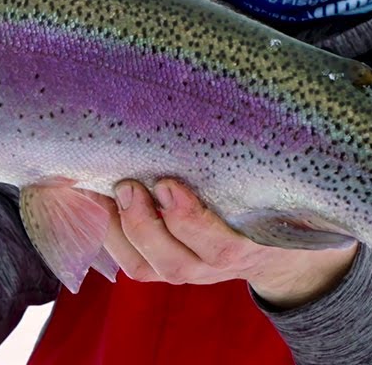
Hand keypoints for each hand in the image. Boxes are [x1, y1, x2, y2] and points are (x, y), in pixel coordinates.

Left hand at [104, 179, 358, 308]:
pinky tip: (94, 202)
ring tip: (105, 192)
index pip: (221, 244)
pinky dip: (109, 235)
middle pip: (177, 261)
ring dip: (120, 229)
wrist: (277, 244)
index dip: (189, 220)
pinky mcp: (163, 269)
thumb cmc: (273, 197)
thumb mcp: (275, 181)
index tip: (168, 184)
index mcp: (253, 242)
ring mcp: (189, 270)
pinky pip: (132, 263)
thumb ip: (260, 157)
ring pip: (147, 265)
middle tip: (128, 184)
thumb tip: (246, 101)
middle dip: (146, 224)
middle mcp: (217, 264)